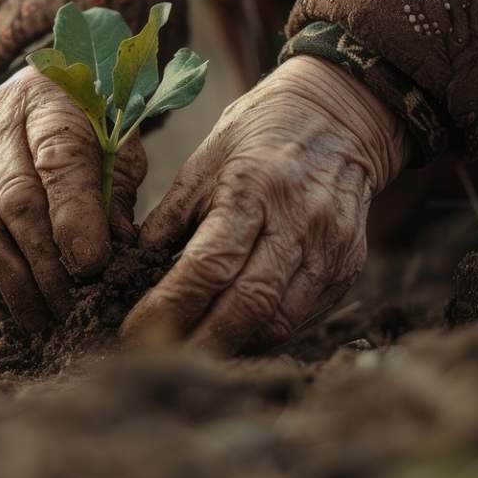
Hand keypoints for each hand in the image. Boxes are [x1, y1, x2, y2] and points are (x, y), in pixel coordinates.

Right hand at [0, 67, 146, 331]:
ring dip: (9, 282)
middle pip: (11, 201)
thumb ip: (117, 191)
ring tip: (41, 319)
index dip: (74, 216)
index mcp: (46, 102)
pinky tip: (14, 304)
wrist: (44, 96)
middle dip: (43, 263)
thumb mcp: (118, 143)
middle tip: (69, 307)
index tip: (92, 264)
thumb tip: (115, 252)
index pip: (58, 159)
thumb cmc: (91, 126)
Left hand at [121, 55, 407, 353]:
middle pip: (247, 305)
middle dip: (199, 343)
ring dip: (232, 347)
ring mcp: (330, 248)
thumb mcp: (204, 160)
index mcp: (254, 188)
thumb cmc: (258, 134)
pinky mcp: (349, 266)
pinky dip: (264, 335)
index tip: (132, 332)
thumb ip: (169, 219)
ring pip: (280, 321)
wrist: (341, 115)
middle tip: (156, 362)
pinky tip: (232, 338)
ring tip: (190, 358)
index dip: (169, 307)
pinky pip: (302, 317)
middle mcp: (299, 221)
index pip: (209, 266)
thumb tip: (128, 272)